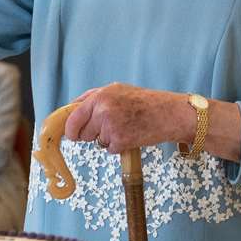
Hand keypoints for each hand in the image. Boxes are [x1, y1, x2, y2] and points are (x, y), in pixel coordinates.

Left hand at [64, 83, 192, 154]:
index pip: (72, 117)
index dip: (71, 129)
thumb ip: (93, 98)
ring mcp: (111, 126)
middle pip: (82, 134)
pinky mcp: (120, 141)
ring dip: (107, 140)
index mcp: (100, 96)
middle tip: (111, 127)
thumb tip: (71, 110)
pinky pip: (110, 150)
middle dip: (92, 134)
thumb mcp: (117, 90)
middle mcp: (103, 110)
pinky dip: (119, 146)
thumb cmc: (145, 101)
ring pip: (97, 142)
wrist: (169, 113)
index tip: (72, 135)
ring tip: (125, 127)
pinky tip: (131, 135)